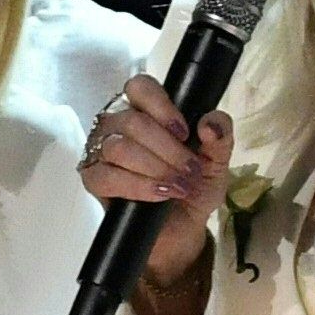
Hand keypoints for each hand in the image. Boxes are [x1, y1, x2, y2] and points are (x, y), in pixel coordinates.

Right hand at [80, 78, 234, 301]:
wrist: (183, 227)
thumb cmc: (195, 185)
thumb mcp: (218, 162)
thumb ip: (221, 137)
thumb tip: (209, 124)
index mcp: (146, 110)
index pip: (140, 87)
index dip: (162, 107)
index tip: (185, 133)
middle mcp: (118, 123)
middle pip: (132, 121)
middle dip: (168, 150)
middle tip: (190, 171)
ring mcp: (101, 150)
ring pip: (118, 147)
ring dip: (155, 168)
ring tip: (179, 186)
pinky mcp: (93, 179)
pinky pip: (105, 176)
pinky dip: (138, 186)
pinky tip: (159, 196)